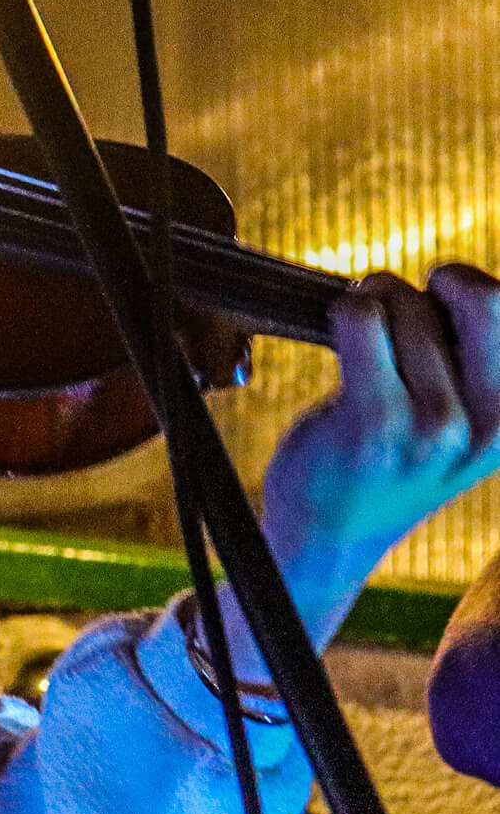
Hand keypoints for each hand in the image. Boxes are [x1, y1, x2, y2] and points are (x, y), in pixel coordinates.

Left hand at [257, 264, 499, 636]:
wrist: (330, 531)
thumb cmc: (389, 456)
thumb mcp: (460, 421)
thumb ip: (473, 360)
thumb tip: (464, 282)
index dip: (468, 291)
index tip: (438, 308)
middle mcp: (491, 426)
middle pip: (476, 296)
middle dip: (429, 286)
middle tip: (395, 308)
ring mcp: (436, 427)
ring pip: (404, 302)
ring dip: (373, 300)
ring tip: (361, 335)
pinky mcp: (374, 422)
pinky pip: (359, 320)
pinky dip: (347, 310)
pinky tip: (341, 335)